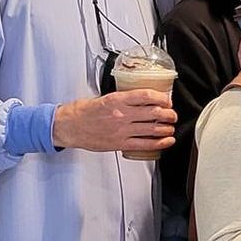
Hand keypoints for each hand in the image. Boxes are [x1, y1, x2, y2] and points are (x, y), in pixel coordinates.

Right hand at [53, 89, 175, 153]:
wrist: (69, 127)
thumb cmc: (83, 112)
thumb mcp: (104, 97)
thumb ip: (122, 99)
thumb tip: (141, 99)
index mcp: (117, 100)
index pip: (146, 96)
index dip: (162, 98)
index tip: (167, 100)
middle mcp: (121, 115)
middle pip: (154, 113)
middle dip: (169, 114)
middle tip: (172, 114)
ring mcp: (122, 130)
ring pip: (153, 129)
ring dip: (167, 128)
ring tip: (171, 127)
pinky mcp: (120, 144)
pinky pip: (145, 144)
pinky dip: (160, 143)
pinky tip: (167, 140)